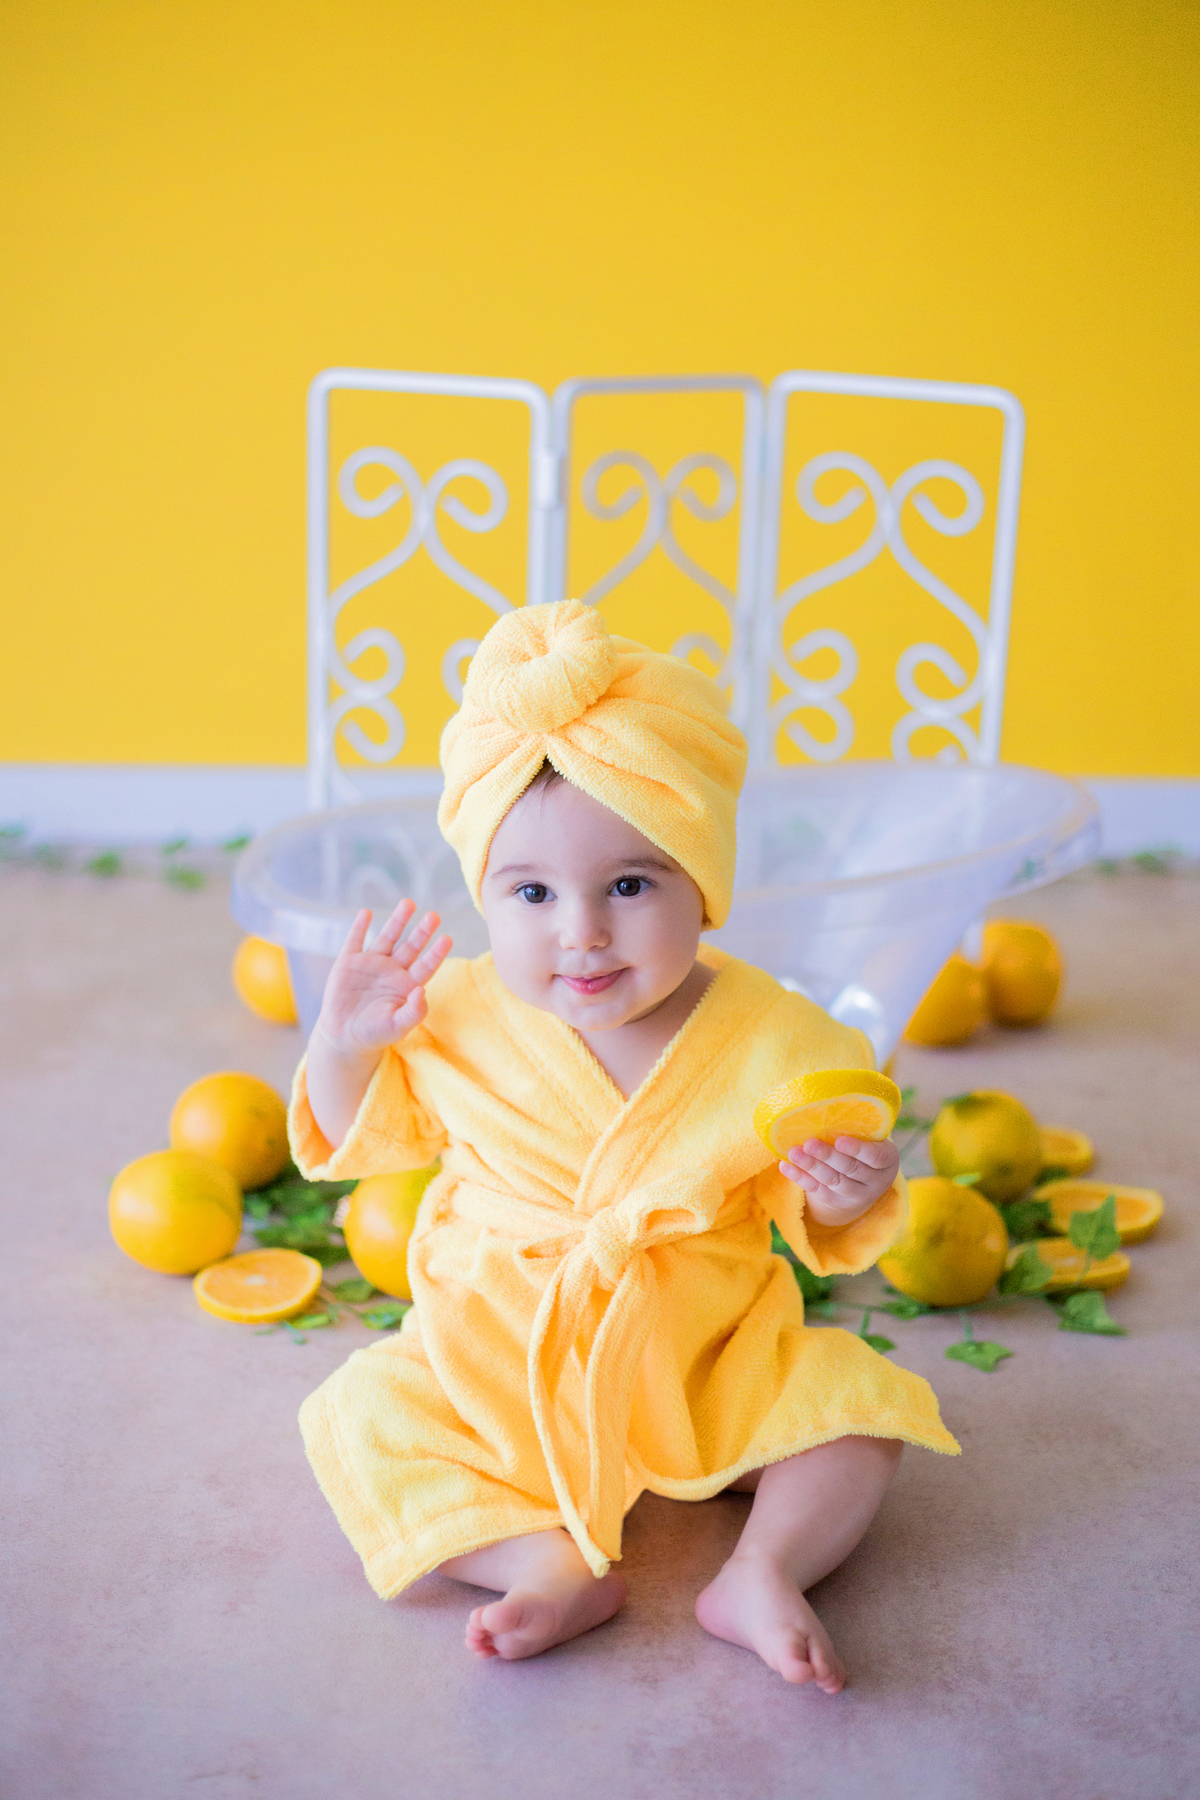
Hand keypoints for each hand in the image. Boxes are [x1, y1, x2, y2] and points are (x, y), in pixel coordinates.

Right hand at [316, 899, 452, 1057]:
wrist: (344, 1037)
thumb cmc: (375, 1034)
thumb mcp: (398, 1026)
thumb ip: (414, 1011)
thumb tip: (422, 991)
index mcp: (407, 985)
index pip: (426, 965)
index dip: (437, 952)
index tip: (448, 938)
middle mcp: (392, 970)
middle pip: (411, 946)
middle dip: (422, 931)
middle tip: (434, 916)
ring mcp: (371, 964)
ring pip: (387, 937)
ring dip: (397, 921)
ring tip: (408, 903)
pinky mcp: (349, 962)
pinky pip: (355, 940)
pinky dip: (359, 927)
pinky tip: (366, 913)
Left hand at [779, 1135, 899, 1227]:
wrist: (863, 1181)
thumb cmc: (864, 1147)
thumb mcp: (870, 1138)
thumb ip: (857, 1127)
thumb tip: (825, 1104)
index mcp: (887, 1161)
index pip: (875, 1157)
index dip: (857, 1149)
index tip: (839, 1140)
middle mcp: (874, 1181)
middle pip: (850, 1169)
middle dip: (828, 1156)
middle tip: (809, 1143)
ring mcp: (855, 1195)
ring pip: (832, 1181)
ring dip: (811, 1166)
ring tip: (794, 1152)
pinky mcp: (836, 1202)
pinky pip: (816, 1190)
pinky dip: (800, 1177)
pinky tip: (785, 1166)